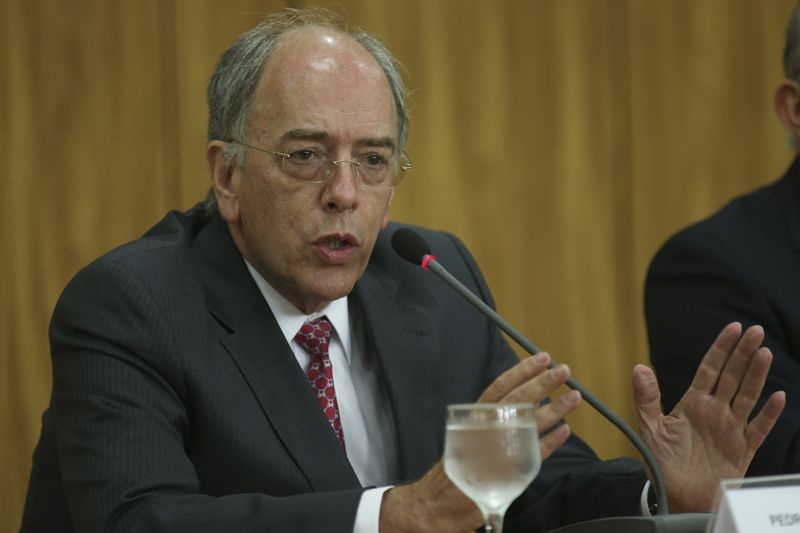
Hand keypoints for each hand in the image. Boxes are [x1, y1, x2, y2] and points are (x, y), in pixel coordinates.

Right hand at [379, 353, 580, 531]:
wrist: (435, 504)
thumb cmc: (455, 468)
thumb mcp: (466, 436)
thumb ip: (489, 421)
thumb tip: (523, 401)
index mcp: (472, 416)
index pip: (499, 386)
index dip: (522, 371)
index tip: (542, 359)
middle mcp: (482, 429)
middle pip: (517, 400)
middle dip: (542, 384)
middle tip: (563, 371)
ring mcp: (494, 452)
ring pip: (529, 424)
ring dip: (554, 409)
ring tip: (573, 397)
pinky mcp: (506, 475)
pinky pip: (534, 455)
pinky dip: (551, 442)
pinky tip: (564, 431)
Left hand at [633, 322, 785, 511]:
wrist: (676, 497)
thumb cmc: (662, 463)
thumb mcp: (650, 428)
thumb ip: (647, 399)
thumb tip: (638, 367)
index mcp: (693, 403)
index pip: (710, 369)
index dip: (722, 348)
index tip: (733, 327)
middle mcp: (715, 411)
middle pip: (732, 377)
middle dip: (743, 353)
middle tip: (756, 330)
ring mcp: (730, 429)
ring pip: (746, 397)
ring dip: (756, 376)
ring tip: (764, 352)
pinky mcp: (742, 450)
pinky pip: (758, 429)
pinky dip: (768, 414)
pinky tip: (777, 397)